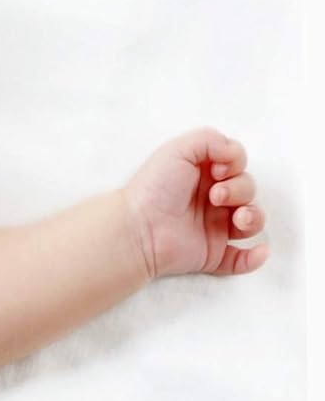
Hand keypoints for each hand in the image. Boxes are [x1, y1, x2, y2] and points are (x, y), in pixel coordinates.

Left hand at [121, 128, 269, 281]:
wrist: (140, 228)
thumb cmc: (154, 188)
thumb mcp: (177, 150)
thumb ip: (209, 140)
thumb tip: (234, 151)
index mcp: (202, 172)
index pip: (236, 163)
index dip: (235, 164)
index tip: (216, 169)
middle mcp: (211, 198)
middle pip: (247, 189)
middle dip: (240, 190)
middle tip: (215, 195)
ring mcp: (215, 226)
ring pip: (252, 221)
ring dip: (254, 218)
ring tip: (237, 220)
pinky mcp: (214, 253)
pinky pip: (243, 260)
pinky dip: (255, 257)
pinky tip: (259, 251)